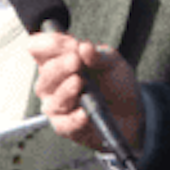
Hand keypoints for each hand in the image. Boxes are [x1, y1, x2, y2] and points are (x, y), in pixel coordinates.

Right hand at [29, 33, 142, 153]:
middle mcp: (51, 83)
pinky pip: (64, 123)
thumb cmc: (114, 83)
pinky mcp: (64, 126)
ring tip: (79, 82)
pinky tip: (84, 112)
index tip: (72, 44)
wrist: (130, 112)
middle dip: (60, 65)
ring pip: (52, 98)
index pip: (39, 48)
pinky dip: (74, 118)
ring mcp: (56, 105)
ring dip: (65, 90)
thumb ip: (98, 55)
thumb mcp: (112, 63)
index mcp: (57, 60)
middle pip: (45, 72)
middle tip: (76, 61)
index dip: (52, 44)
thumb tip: (84, 47)